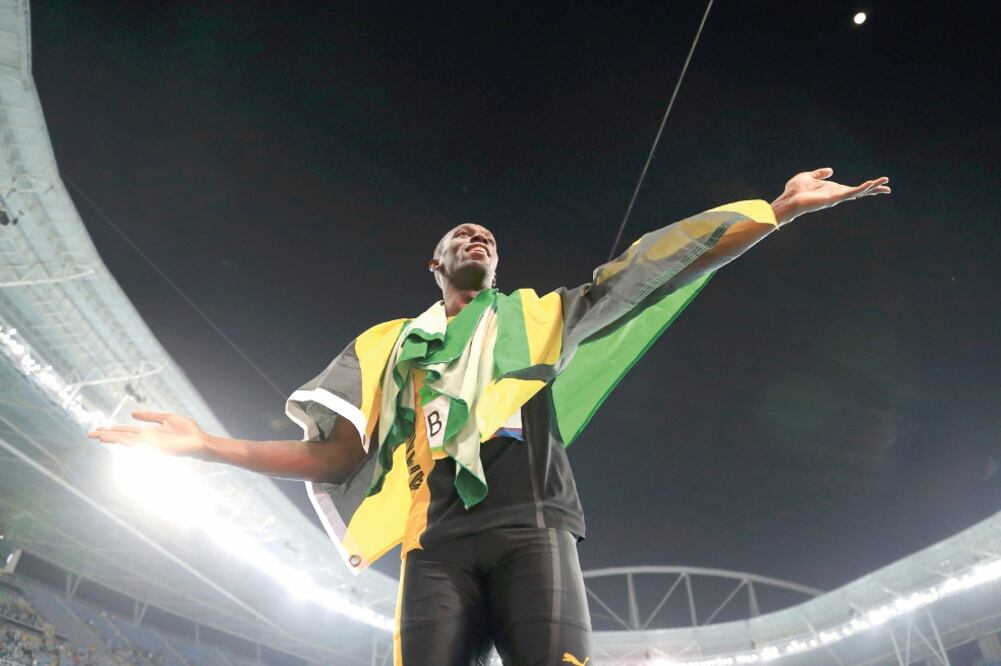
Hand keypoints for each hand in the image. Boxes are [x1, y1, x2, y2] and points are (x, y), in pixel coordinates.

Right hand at [88, 411, 208, 457]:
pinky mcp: (159, 448)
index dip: (113, 430)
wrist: (201, 441)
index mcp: (149, 433)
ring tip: (99, 437)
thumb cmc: (187, 431)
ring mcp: (152, 445)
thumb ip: (151, 416)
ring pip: (129, 441)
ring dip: (114, 439)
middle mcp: (148, 440)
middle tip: (90, 434)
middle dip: (107, 436)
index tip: (98, 428)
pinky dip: (132, 442)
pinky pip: (143, 445)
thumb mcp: (167, 418)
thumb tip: (132, 414)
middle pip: (123, 437)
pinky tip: (121, 440)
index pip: (126, 432)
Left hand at [771, 168, 890, 225]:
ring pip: (858, 192)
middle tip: (888, 188)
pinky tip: (871, 184)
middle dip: (873, 190)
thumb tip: (830, 171)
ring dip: (872, 188)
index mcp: (832, 190)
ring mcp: (836, 197)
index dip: (864, 187)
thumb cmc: (795, 191)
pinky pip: (850, 193)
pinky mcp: (833, 198)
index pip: (852, 189)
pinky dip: (861, 189)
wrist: (788, 199)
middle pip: (859, 192)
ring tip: (886, 185)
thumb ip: (820, 174)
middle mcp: (836, 195)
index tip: (876, 184)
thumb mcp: (809, 176)